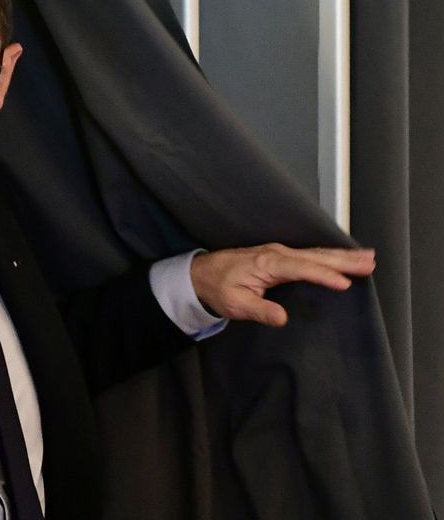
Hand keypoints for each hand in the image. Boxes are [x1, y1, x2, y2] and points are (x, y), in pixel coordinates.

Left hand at [190, 243, 375, 326]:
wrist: (200, 274)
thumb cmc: (218, 289)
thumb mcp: (235, 304)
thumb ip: (259, 310)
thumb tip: (282, 318)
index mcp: (267, 264)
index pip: (301, 268)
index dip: (324, 276)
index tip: (345, 284)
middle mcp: (276, 254)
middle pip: (315, 256)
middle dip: (343, 260)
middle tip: (370, 263)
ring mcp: (279, 253)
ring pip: (316, 253)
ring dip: (341, 256)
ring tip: (367, 257)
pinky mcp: (279, 256)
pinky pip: (310, 255)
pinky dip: (329, 255)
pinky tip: (342, 257)